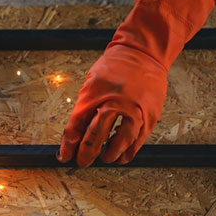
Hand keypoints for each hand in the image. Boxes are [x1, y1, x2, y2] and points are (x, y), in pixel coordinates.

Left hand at [58, 47, 166, 166]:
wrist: (143, 53)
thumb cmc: (115, 67)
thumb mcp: (91, 83)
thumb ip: (84, 107)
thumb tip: (76, 133)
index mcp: (93, 95)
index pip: (76, 126)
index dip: (69, 145)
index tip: (65, 156)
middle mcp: (113, 103)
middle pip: (95, 136)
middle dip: (86, 153)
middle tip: (82, 162)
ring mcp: (134, 110)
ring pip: (120, 142)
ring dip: (109, 155)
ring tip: (104, 159)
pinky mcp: (150, 115)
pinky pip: (138, 140)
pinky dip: (129, 151)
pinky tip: (122, 156)